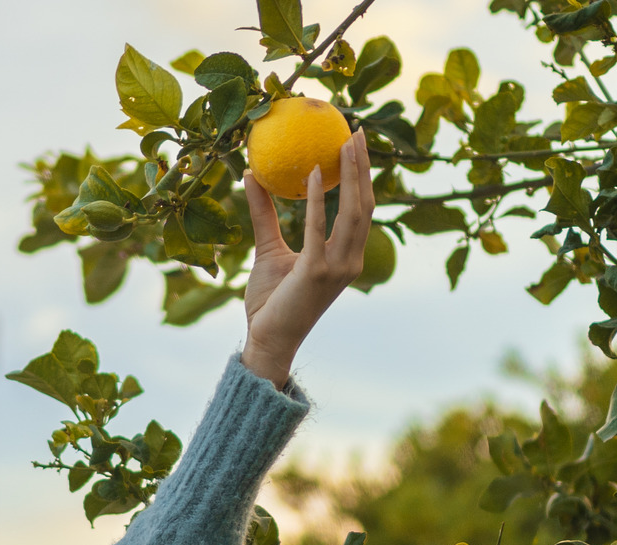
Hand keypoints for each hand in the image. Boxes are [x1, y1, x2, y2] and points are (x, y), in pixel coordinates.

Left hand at [240, 128, 373, 387]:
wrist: (268, 339)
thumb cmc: (270, 301)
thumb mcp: (268, 249)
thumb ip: (264, 213)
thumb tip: (250, 175)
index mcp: (346, 257)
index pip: (362, 210)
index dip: (363, 176)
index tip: (355, 144)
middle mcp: (350, 261)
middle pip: (366, 205)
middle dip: (364, 167)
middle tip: (356, 132)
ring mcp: (337, 267)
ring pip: (354, 212)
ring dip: (351, 175)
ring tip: (344, 142)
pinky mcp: (317, 272)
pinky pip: (320, 228)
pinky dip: (320, 199)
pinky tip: (314, 172)